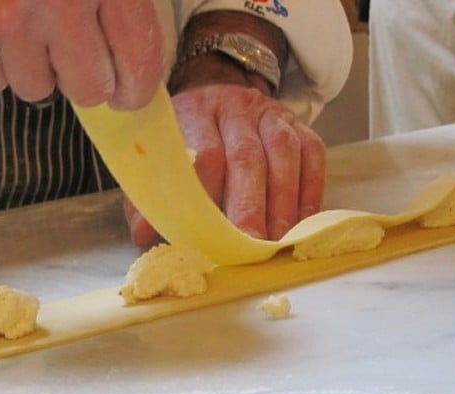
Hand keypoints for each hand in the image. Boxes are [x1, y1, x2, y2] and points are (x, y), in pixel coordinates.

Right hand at [0, 0, 164, 108]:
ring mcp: (3, 18)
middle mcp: (59, 2)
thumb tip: (134, 55)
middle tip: (74, 52)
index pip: (138, 60)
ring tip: (24, 22)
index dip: (136, 86)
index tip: (129, 91)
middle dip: (85, 76)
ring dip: (35, 65)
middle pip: (87, 87)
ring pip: (35, 88)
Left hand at [125, 84, 325, 246]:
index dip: (209, 194)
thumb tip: (142, 237)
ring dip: (282, 201)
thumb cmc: (185, 136)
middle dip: (249, 205)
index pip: (205, 153)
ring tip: (277, 239)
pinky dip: (309, 190)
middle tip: (250, 244)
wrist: (216, 88)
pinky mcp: (297, 123)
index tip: (208, 232)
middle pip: (245, 156)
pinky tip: (301, 221)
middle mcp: (233, 108)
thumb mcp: (161, 156)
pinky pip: (312, 154)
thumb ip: (149, 195)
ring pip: (283, 154)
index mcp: (193, 113)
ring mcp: (269, 113)